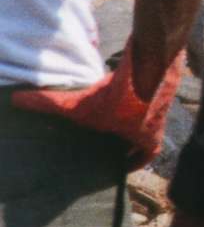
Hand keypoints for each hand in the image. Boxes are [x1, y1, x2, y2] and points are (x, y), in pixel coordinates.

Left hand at [12, 50, 183, 168]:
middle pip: (146, 134)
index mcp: (147, 135)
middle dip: (130, 137)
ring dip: (133, 114)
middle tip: (113, 136)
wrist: (154, 63)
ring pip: (149, 112)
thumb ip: (48, 104)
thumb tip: (17, 100)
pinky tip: (119, 83)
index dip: (136, 160)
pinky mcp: (162, 80)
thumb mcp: (78, 105)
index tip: (125, 162)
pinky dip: (137, 91)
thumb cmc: (121, 97)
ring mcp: (163, 99)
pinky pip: (150, 90)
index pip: (147, 154)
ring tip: (112, 110)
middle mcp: (158, 119)